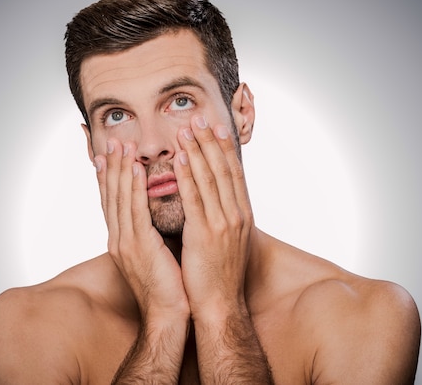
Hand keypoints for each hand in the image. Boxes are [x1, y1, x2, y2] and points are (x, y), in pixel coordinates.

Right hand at [94, 139, 188, 320]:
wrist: (168, 315)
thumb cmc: (168, 286)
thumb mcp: (156, 253)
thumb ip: (152, 231)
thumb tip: (159, 213)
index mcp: (123, 240)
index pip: (113, 201)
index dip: (110, 177)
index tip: (108, 155)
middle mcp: (119, 238)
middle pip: (111, 195)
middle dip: (111, 166)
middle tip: (112, 140)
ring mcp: (125, 242)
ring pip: (119, 197)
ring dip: (120, 168)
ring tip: (121, 145)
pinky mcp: (138, 246)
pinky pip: (135, 210)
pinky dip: (133, 187)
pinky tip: (135, 168)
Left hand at [173, 115, 253, 320]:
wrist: (219, 305)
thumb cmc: (219, 275)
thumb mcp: (228, 240)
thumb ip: (222, 217)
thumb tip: (213, 199)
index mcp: (242, 215)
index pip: (233, 173)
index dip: (224, 148)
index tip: (216, 126)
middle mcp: (237, 214)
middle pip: (223, 169)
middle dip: (211, 140)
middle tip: (199, 117)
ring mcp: (223, 223)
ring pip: (210, 178)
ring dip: (197, 150)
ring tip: (186, 128)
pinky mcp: (206, 234)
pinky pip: (195, 198)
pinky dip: (188, 176)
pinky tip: (179, 158)